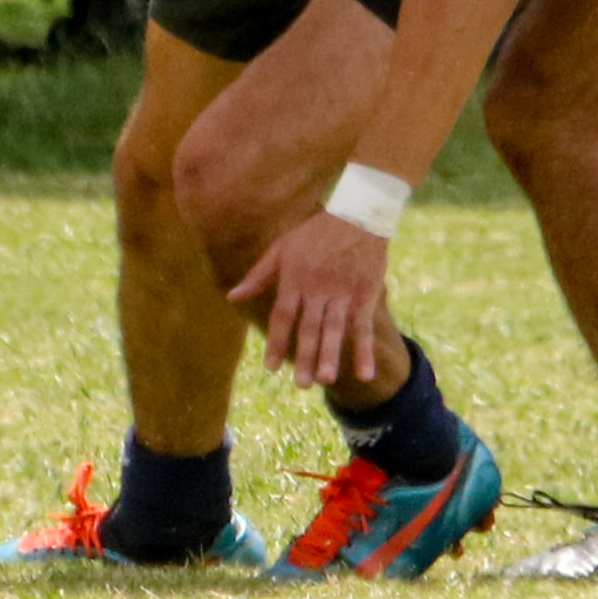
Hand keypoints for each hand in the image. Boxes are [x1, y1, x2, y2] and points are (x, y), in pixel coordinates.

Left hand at [228, 212, 390, 387]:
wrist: (358, 214)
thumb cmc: (315, 232)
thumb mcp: (283, 247)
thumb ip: (259, 275)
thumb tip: (232, 296)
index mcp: (296, 277)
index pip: (283, 314)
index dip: (277, 340)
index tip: (270, 367)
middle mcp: (318, 287)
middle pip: (310, 326)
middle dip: (305, 356)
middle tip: (301, 384)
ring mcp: (343, 292)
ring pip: (335, 327)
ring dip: (331, 354)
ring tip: (325, 380)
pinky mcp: (365, 294)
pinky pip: (364, 326)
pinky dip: (364, 350)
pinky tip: (364, 373)